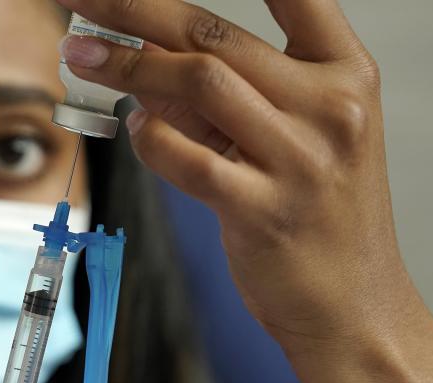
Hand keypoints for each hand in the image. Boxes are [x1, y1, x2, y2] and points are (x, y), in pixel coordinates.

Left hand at [56, 0, 432, 382]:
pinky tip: (134, 130)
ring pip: (199, 83)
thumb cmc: (317, 215)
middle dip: (133, 9)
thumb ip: (226, 97)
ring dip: (126, 65)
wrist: (351, 303)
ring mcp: (301, 160)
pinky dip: (149, 138)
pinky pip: (185, 158)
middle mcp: (331, 108)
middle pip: (215, 36)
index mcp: (346, 75)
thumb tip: (145, 57)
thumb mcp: (290, 138)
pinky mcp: (264, 211)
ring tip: (81, 56)